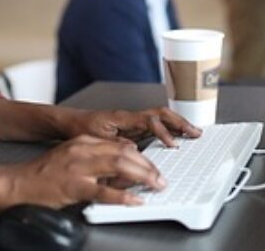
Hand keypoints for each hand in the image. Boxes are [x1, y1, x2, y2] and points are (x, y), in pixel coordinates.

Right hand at [5, 135, 166, 206]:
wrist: (19, 183)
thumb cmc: (45, 173)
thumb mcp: (73, 157)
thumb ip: (97, 160)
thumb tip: (123, 169)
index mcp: (84, 142)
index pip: (121, 145)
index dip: (141, 157)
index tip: (152, 166)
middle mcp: (83, 150)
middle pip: (125, 153)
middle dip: (147, 166)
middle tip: (160, 177)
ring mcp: (79, 168)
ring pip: (120, 167)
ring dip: (143, 176)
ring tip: (155, 185)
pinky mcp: (75, 186)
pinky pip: (105, 191)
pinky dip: (124, 196)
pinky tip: (135, 200)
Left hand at [62, 107, 200, 147]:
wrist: (70, 122)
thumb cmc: (80, 128)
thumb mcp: (95, 139)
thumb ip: (115, 143)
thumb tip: (134, 150)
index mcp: (122, 117)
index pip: (149, 120)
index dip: (163, 132)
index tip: (172, 144)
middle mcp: (131, 117)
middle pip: (161, 114)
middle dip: (180, 122)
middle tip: (195, 132)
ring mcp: (133, 121)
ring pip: (161, 118)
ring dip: (178, 124)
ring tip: (193, 133)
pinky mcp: (133, 127)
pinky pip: (155, 126)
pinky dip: (169, 129)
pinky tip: (178, 137)